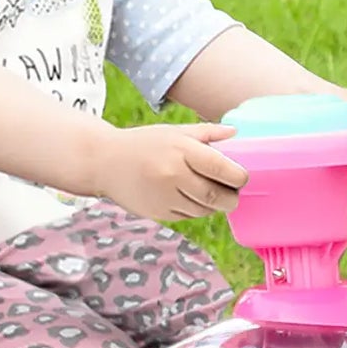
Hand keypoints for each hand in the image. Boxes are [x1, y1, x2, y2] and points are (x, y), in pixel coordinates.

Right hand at [95, 123, 249, 221]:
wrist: (104, 162)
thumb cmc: (144, 143)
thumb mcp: (173, 132)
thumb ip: (206, 133)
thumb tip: (237, 133)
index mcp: (181, 151)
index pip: (222, 169)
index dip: (239, 177)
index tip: (242, 177)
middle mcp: (173, 175)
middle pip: (216, 196)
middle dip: (232, 198)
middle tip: (234, 193)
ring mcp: (164, 197)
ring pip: (203, 210)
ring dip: (213, 205)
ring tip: (211, 193)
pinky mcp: (158, 213)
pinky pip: (188, 216)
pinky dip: (195, 209)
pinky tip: (189, 197)